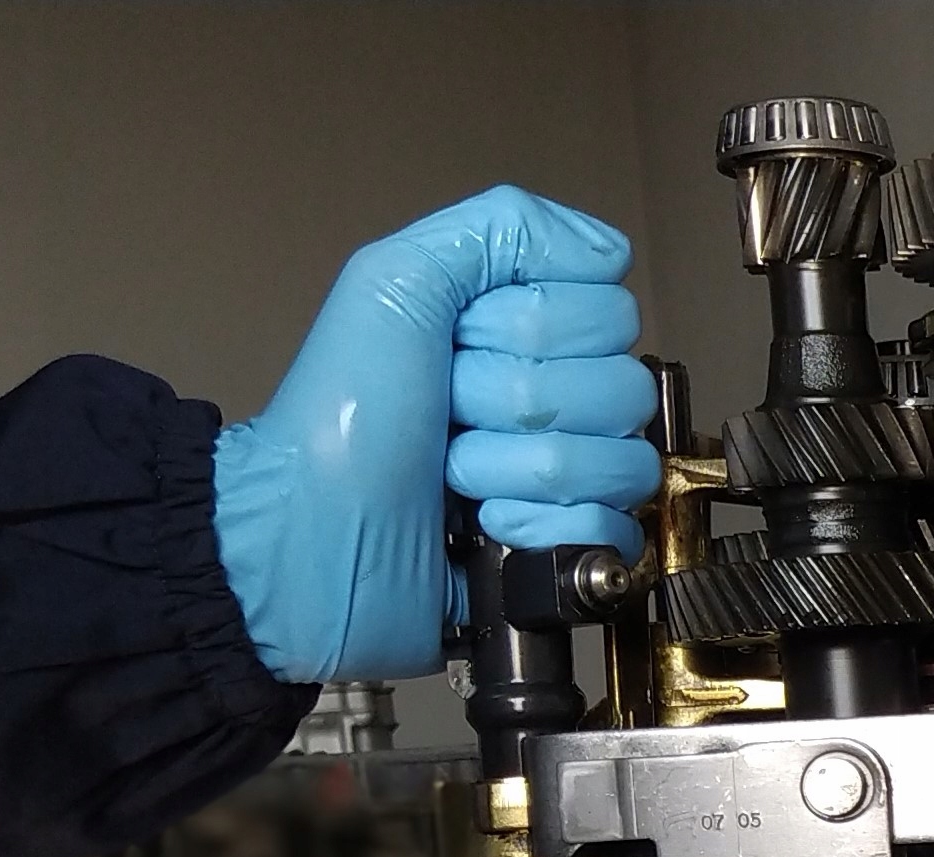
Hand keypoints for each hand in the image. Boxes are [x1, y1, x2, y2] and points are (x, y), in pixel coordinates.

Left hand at [213, 185, 661, 682]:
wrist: (312, 542)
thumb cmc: (339, 420)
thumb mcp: (396, 280)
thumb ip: (506, 228)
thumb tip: (609, 253)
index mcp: (523, 331)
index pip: (612, 312)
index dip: (538, 326)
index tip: (462, 343)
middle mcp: (555, 401)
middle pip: (621, 388)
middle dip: (523, 402)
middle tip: (450, 416)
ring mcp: (566, 480)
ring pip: (622, 462)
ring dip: (523, 470)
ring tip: (454, 477)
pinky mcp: (568, 550)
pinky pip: (618, 530)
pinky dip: (548, 530)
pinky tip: (490, 527)